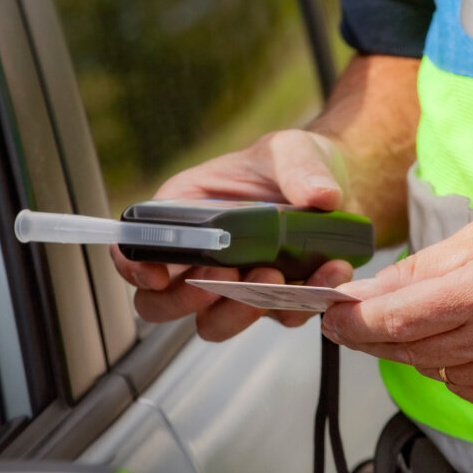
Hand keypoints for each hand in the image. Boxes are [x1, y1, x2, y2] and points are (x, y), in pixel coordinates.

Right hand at [111, 129, 352, 338]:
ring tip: (275, 276)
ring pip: (214, 322)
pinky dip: (301, 302)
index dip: (133, 268)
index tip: (157, 276)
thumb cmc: (294, 162)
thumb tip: (321, 195)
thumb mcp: (292, 150)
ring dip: (240, 311)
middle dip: (186, 300)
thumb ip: (299, 168)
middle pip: (163, 303)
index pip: (135, 248)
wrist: (338, 185)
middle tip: (224, 276)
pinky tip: (328, 272)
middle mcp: (201, 257)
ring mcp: (234, 284)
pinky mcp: (273, 300)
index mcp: (183, 213)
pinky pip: (277, 316)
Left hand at [322, 196, 472, 412]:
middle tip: (345, 322)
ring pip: (432, 370)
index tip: (330, 315)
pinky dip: (445, 364)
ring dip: (407, 348)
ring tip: (402, 322)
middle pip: (410, 348)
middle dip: (368, 335)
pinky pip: (463, 386)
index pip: (401, 317)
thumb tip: (368, 293)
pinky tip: (453, 339)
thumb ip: (423, 269)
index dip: (355, 321)